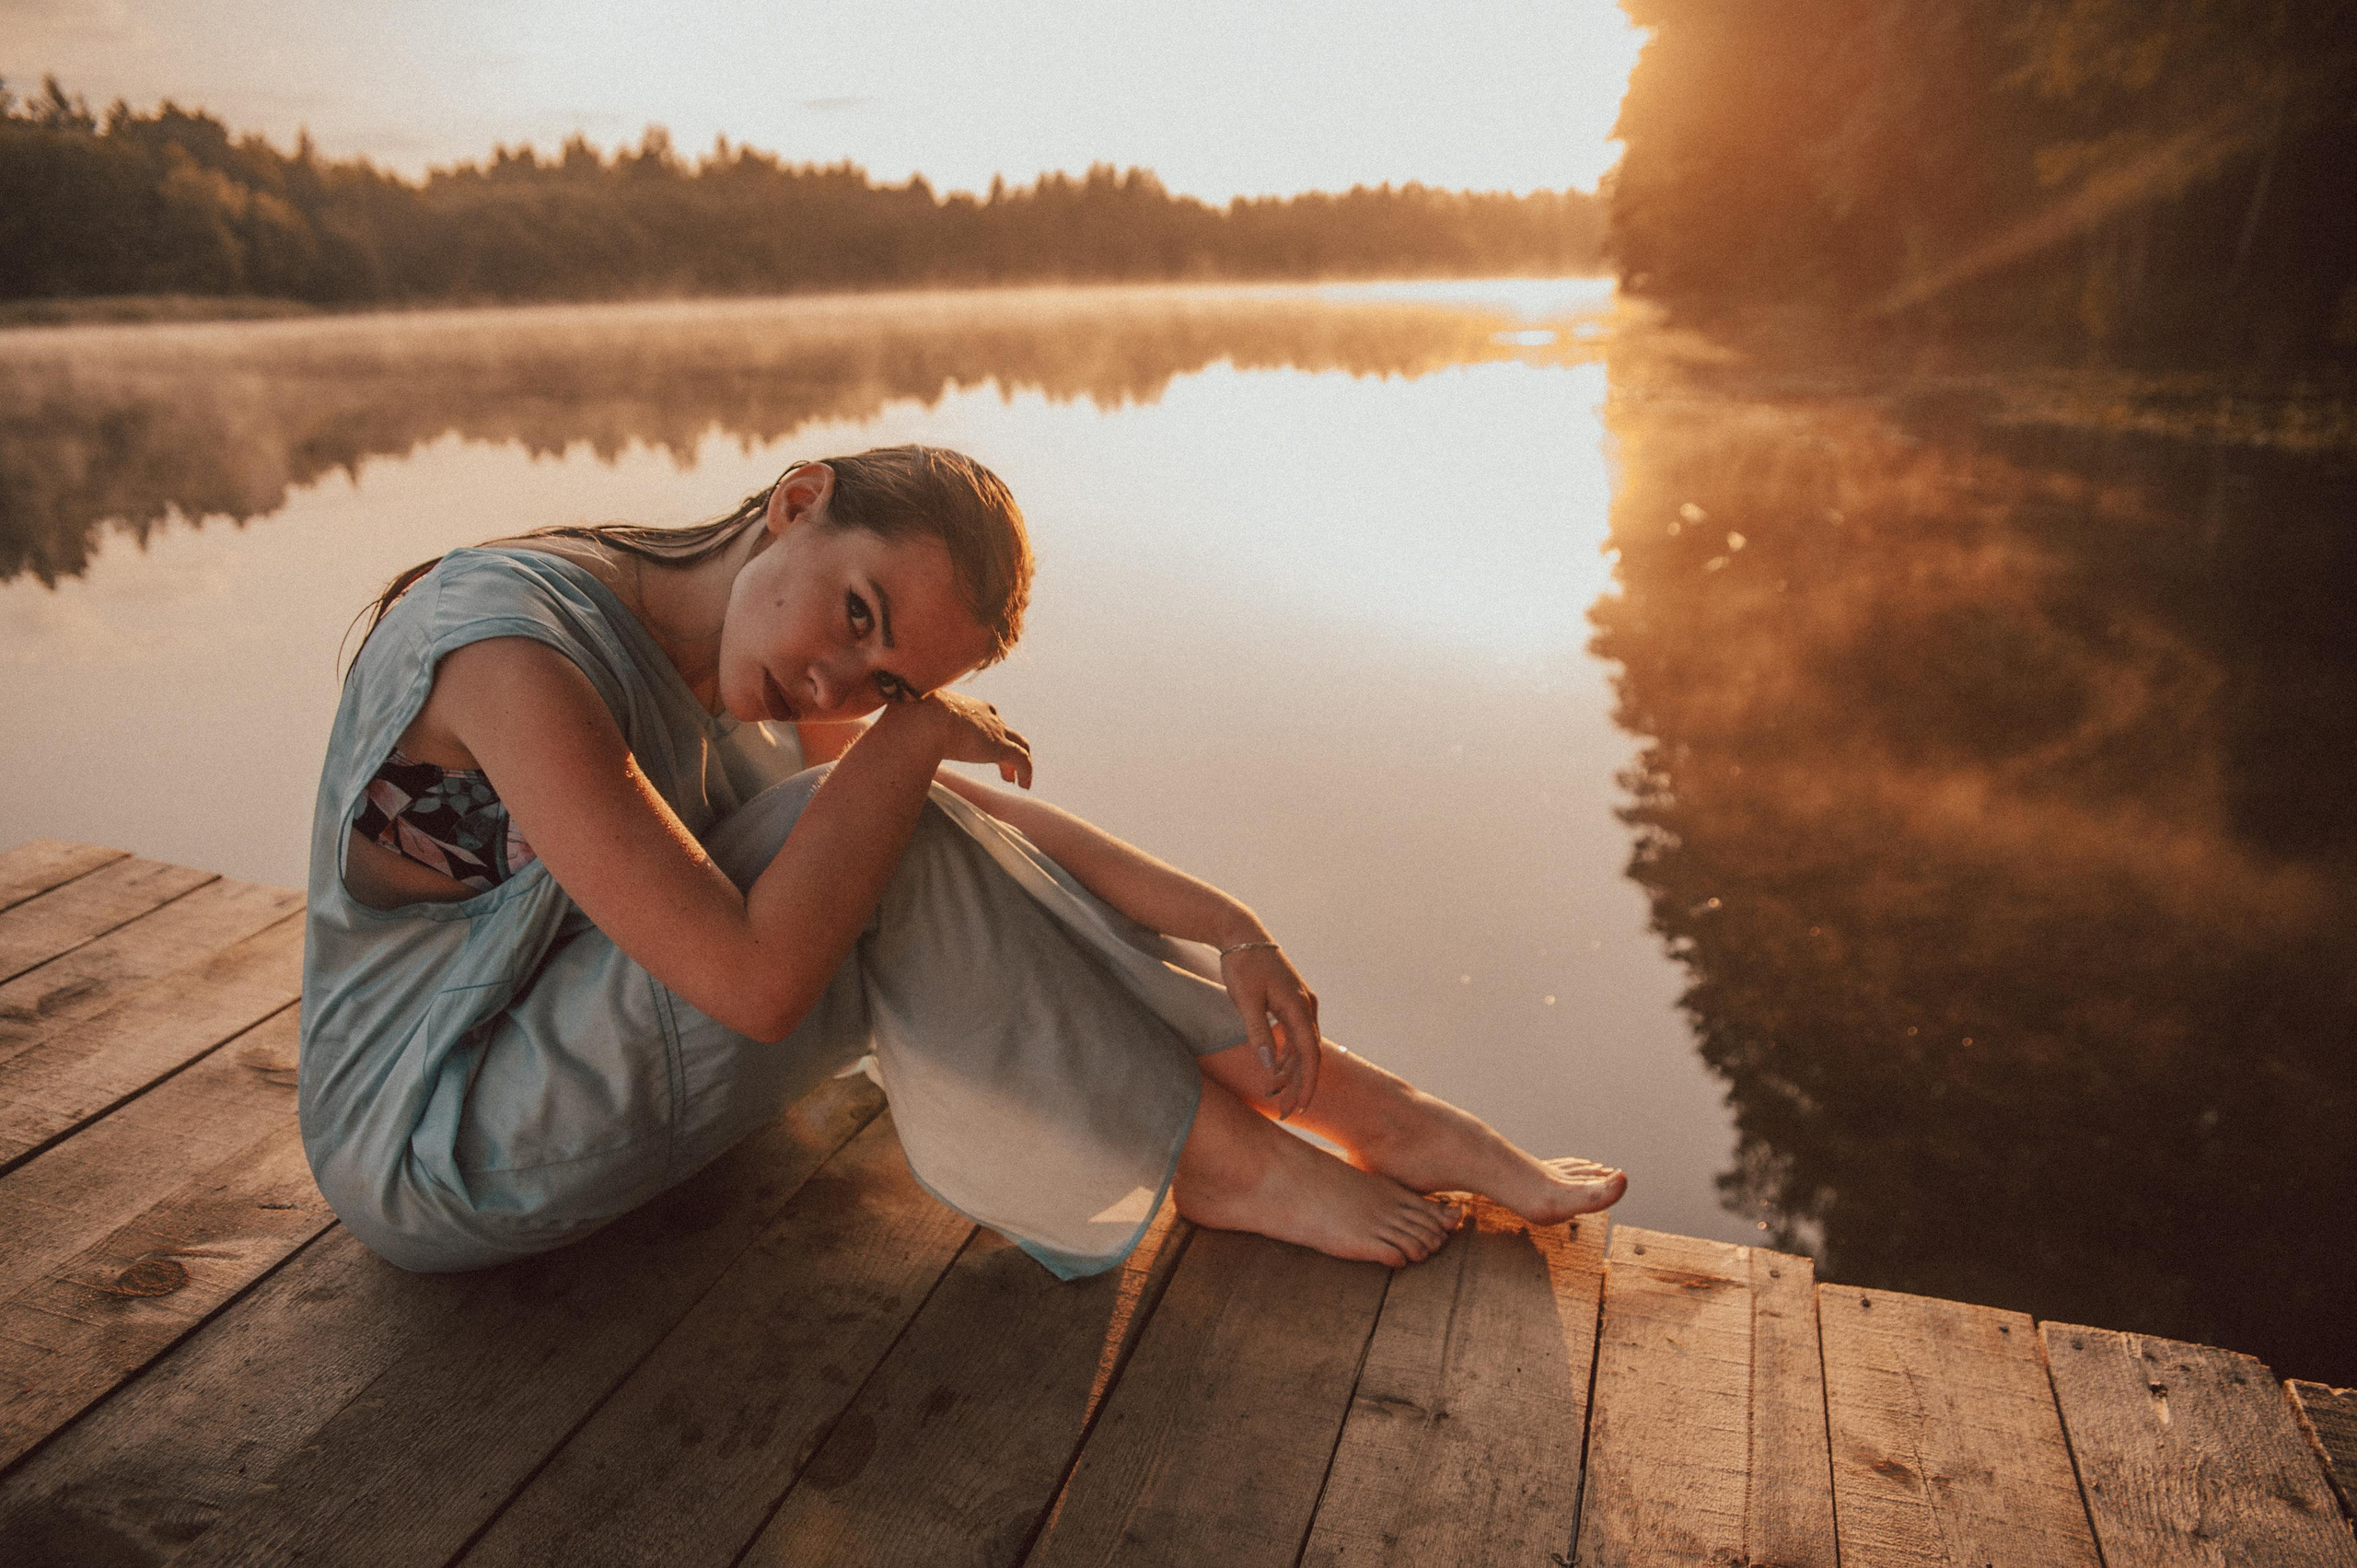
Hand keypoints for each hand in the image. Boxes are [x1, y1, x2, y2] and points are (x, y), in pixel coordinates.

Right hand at [919, 690, 1031, 788]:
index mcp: (963, 706)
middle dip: (1005, 746)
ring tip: (1016, 780)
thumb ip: (908, 727)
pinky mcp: (1001, 747)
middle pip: (1002, 730)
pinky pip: (1022, 760)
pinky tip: (1023, 785)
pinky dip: (1026, 772)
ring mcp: (995, 730)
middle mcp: (983, 715)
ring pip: (1018, 744)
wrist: (923, 719)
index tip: (979, 747)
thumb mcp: (910, 719)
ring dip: (1017, 762)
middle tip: (1002, 766)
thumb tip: (893, 738)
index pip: (982, 718)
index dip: (985, 733)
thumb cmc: (909, 718)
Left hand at [1218, 941, 1320, 1118]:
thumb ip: (1258, 1034)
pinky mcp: (1292, 1002)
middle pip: (1309, 1054)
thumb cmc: (1242, 965)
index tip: (1299, 1107)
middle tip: (1284, 1111)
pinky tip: (1277, 1070)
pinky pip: (1295, 1035)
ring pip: (1302, 1046)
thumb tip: (1271, 1067)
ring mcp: (1302, 1003)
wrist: (1242, 934)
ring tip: (1273, 1094)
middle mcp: (1307, 1006)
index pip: (1310, 1054)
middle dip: (1298, 1085)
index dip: (1307, 1083)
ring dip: (1291, 1071)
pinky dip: (1288, 1055)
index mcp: (1299, 1006)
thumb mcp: (1245, 1001)